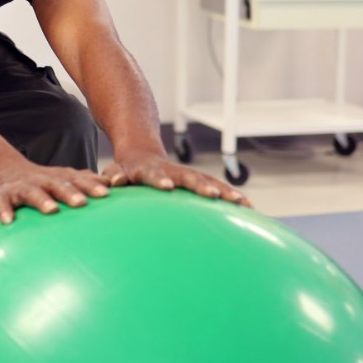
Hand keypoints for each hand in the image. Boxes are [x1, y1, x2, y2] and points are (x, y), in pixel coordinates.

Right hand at [0, 159, 110, 225]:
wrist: (0, 167)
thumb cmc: (38, 179)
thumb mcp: (61, 177)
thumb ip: (84, 181)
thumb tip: (112, 184)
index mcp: (57, 177)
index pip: (76, 180)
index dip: (91, 186)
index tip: (106, 194)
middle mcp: (41, 180)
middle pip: (57, 185)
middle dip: (70, 193)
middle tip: (82, 202)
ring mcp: (20, 188)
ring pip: (32, 193)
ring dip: (42, 200)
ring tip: (51, 210)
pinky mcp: (0, 195)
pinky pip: (2, 203)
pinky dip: (4, 211)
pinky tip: (8, 221)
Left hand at [102, 151, 250, 206]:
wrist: (142, 154)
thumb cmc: (125, 170)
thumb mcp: (115, 171)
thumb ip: (113, 176)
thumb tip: (114, 182)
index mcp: (149, 170)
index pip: (154, 175)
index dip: (160, 180)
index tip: (167, 186)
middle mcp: (172, 171)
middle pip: (188, 177)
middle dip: (201, 186)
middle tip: (214, 195)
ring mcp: (187, 175)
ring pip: (208, 181)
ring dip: (224, 192)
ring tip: (242, 203)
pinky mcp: (199, 181)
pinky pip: (217, 188)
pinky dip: (232, 196)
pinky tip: (249, 208)